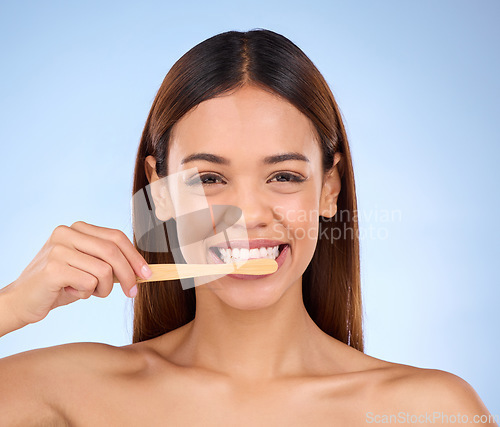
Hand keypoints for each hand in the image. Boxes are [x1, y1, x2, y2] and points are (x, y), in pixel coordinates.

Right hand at [5, 221, 150, 325]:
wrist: (22, 301)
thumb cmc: (60, 285)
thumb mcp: (88, 268)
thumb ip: (110, 263)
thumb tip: (142, 270)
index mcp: (78, 229)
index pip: (116, 237)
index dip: (135, 256)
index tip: (147, 274)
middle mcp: (67, 233)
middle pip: (113, 251)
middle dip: (128, 275)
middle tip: (132, 292)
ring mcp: (59, 248)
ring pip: (104, 270)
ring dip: (103, 289)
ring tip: (88, 292)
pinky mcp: (54, 267)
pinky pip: (89, 282)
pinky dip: (86, 293)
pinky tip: (70, 292)